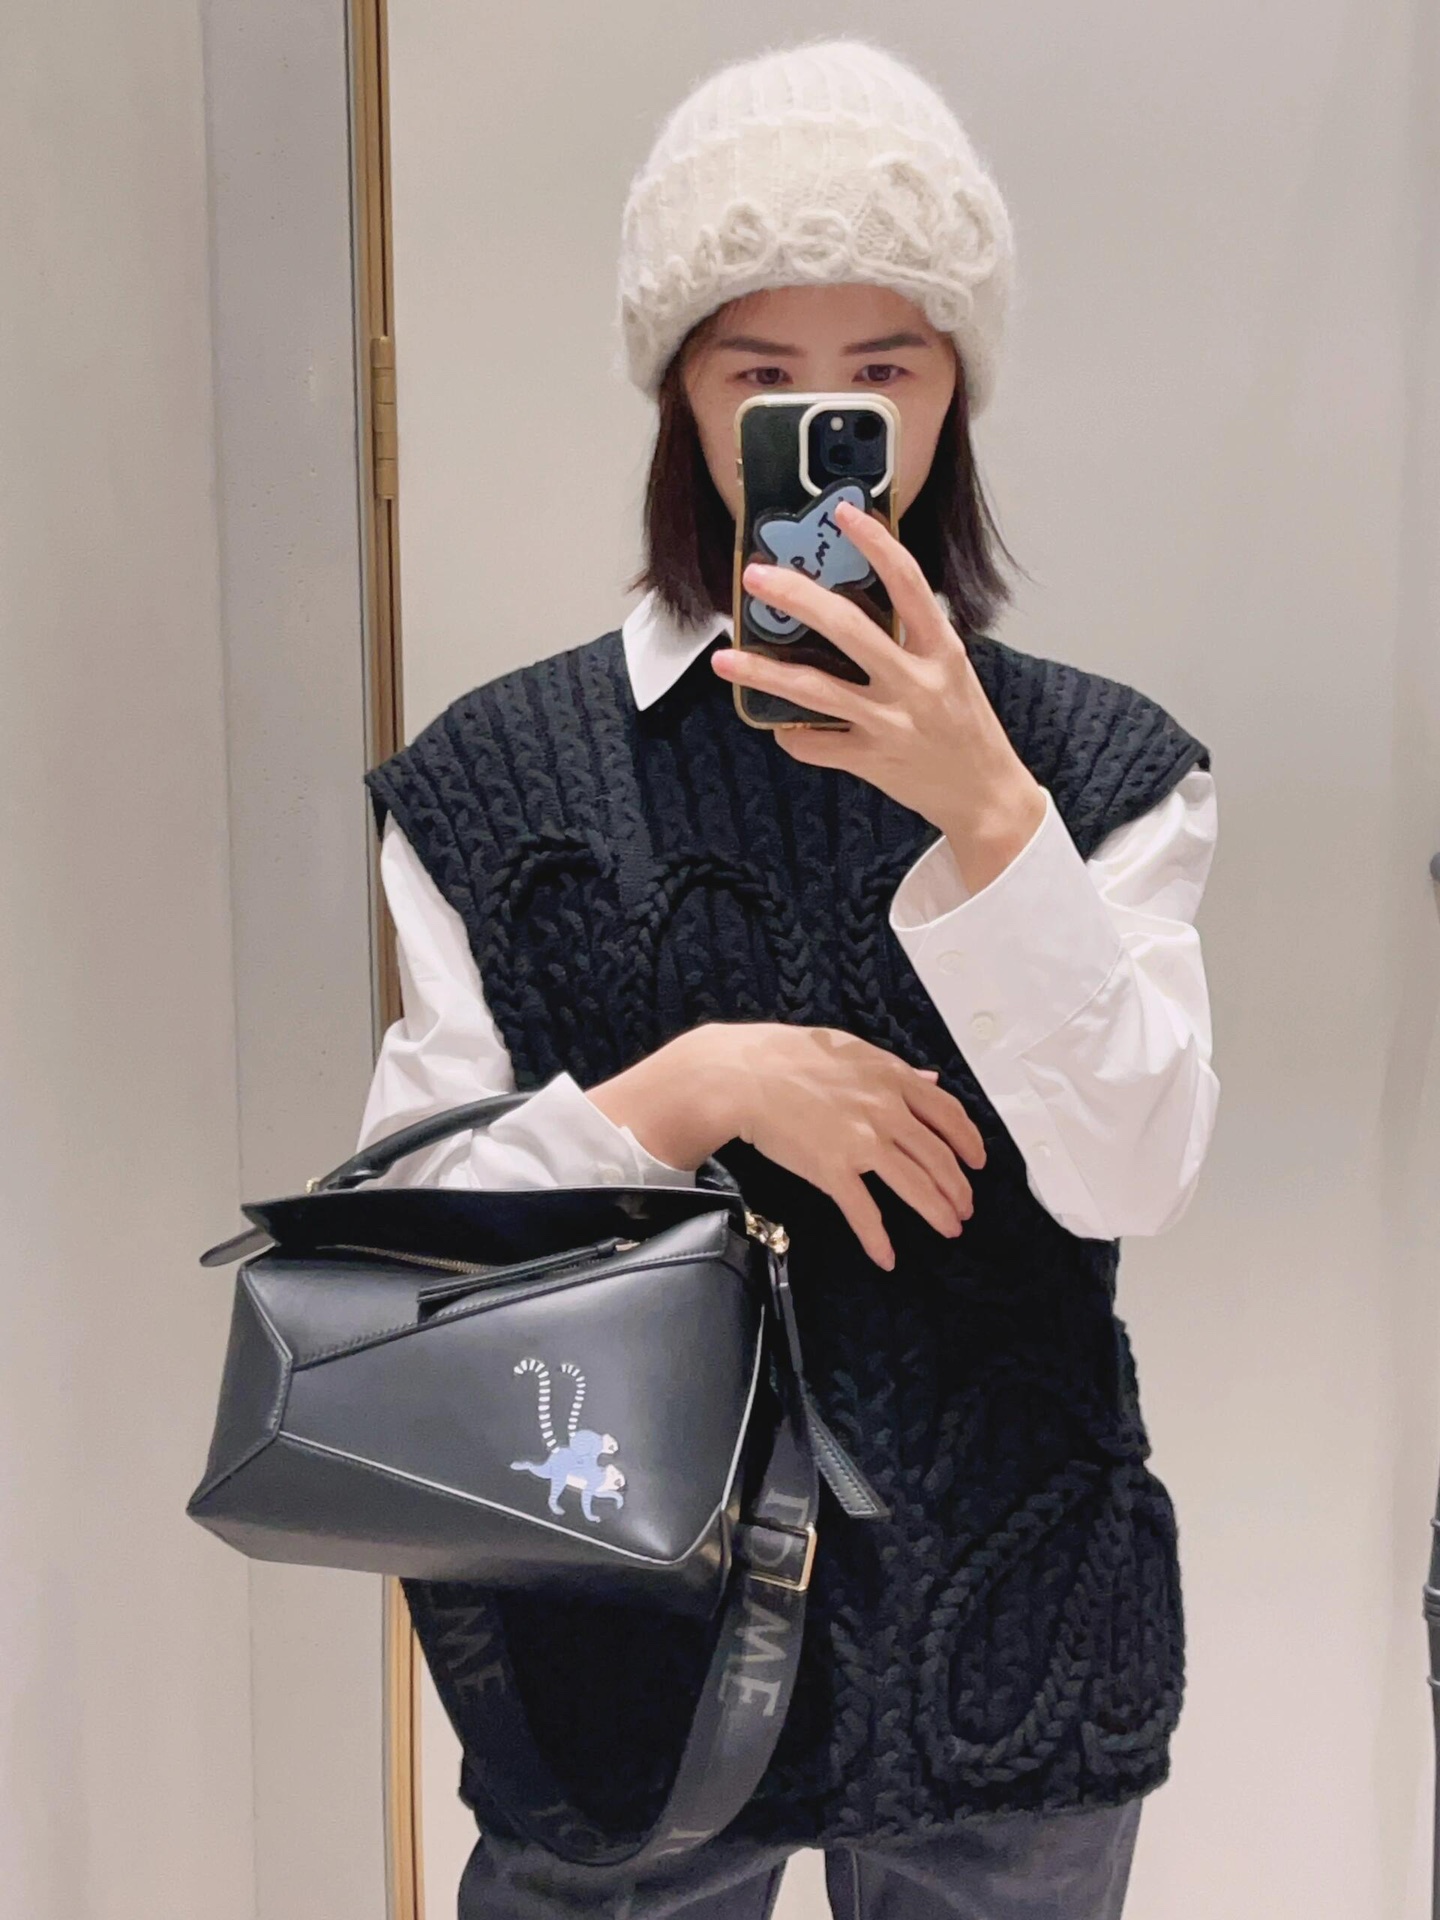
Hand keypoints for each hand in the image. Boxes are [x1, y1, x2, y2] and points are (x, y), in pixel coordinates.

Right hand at [709, 1021, 984, 1270]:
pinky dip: (878, 1239)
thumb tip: (929, 1078)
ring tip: (949, 1228)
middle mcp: (886, 1110)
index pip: (948, 1114)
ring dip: (938, 1212)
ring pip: (916, 1186)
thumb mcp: (852, 1050)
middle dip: (958, 1187)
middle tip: (965, 1207)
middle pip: (939, 1157)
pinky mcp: (833, 1170)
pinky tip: (886, 1257)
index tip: (978, 1161)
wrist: (744, 1076)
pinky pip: (864, 1212)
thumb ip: (895, 1069)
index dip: (969, 1141)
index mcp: (893, 1078)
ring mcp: (862, 1142)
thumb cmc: (789, 1057)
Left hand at [711, 498, 1046, 893]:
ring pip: (815, 690)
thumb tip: (852, 600)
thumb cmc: (964, 726)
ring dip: (763, 672)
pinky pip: (815, 744)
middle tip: (757, 578)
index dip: (876, 543)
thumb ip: (911, 639)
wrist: (985, 795)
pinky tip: (777, 723)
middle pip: (848, 628)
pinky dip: (790, 733)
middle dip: (796, 597)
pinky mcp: (872, 760)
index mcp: (941, 650)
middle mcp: (917, 682)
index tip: (843, 514)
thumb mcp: (950, 670)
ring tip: (725, 658)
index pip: (909, 582)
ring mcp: (892, 723)